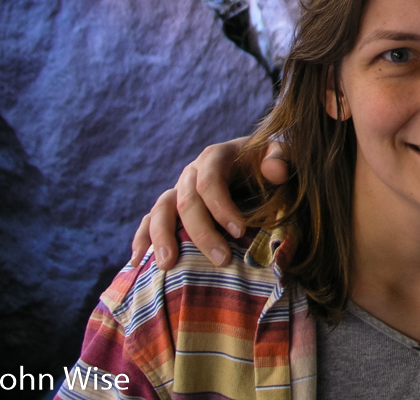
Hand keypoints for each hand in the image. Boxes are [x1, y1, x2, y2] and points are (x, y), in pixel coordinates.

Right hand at [130, 137, 290, 268]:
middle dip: (202, 233)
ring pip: (161, 210)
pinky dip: (142, 239)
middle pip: (186, 201)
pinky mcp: (171, 207)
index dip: (221, 206)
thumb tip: (276, 172)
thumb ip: (281, 157)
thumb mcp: (281, 153)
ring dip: (162, 237)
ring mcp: (178, 190)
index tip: (240, 232)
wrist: (254, 164)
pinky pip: (150, 220)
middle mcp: (191, 172)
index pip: (210, 181)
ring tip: (167, 265)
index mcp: (215, 157)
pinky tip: (138, 262)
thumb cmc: (269, 163)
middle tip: (222, 261)